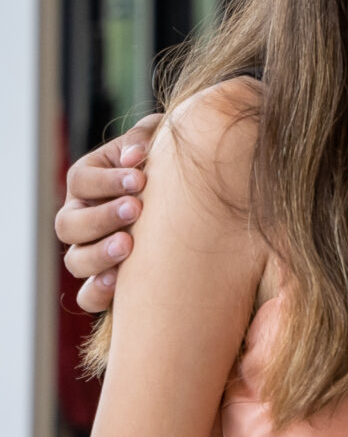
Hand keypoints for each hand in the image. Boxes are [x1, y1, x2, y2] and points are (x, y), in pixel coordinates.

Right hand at [55, 117, 158, 312]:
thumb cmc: (167, 166)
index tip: (140, 179)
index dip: (106, 181)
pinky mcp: (106, 280)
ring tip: (129, 245)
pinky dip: (98, 291)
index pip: (81, 181)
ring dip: (99, 254)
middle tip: (136, 209)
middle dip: (102, 216)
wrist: (189, 202)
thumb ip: (144, 140)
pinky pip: (88, 296)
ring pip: (75, 260)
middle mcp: (81, 217)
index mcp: (88, 181)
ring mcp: (90, 251)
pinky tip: (120, 282)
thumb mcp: (158, 143)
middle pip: (69, 224)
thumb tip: (135, 155)